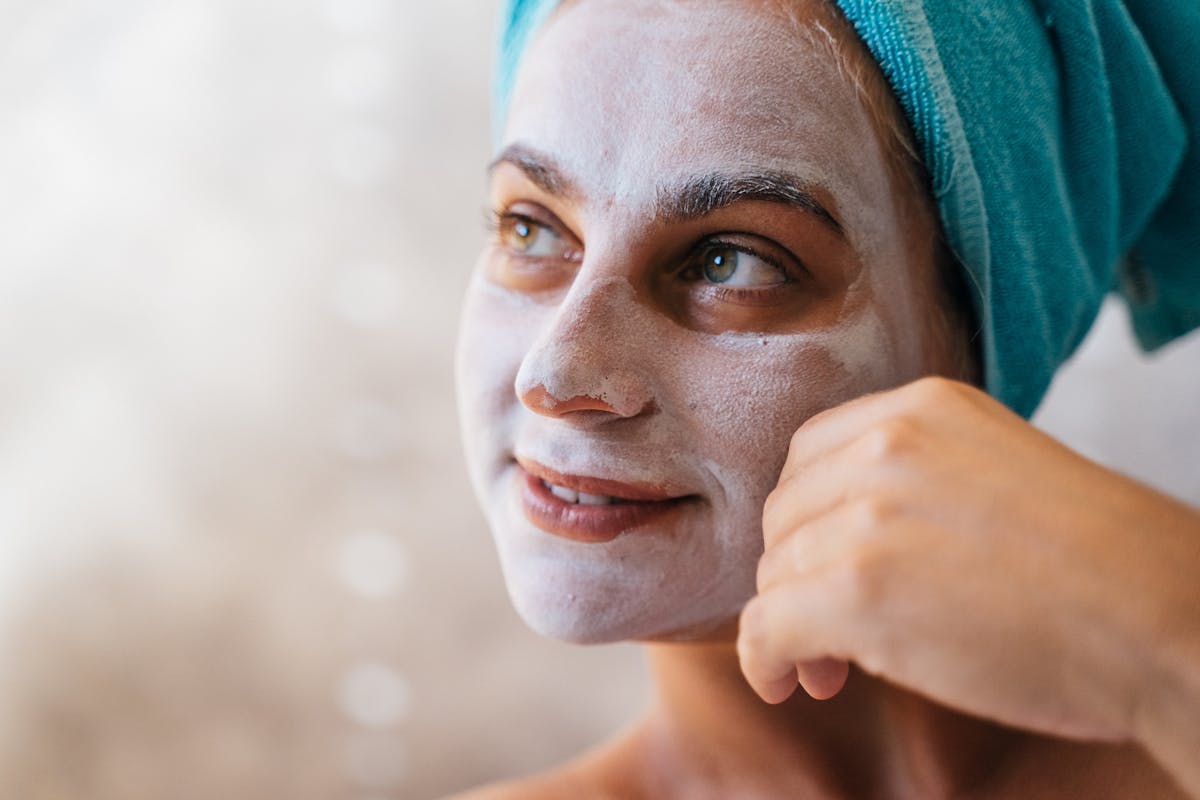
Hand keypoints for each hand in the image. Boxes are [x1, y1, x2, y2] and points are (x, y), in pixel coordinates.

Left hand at [737, 377, 1199, 749]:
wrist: (1160, 616)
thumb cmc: (1096, 564)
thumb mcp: (998, 472)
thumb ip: (917, 480)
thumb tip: (840, 535)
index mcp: (920, 409)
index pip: (809, 455)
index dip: (805, 516)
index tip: (822, 560)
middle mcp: (884, 448)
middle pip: (786, 515)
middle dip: (796, 573)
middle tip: (827, 629)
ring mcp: (867, 516)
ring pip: (774, 571)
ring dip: (789, 622)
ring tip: (827, 668)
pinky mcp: (858, 591)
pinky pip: (766, 625)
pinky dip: (764, 659)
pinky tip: (785, 682)